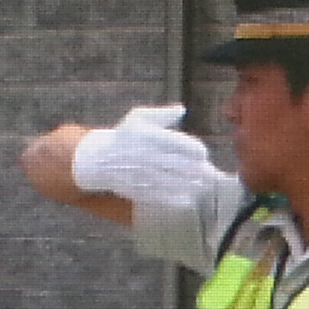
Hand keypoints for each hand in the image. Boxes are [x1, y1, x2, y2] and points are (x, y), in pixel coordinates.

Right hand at [70, 103, 216, 206]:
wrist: (100, 160)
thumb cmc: (124, 136)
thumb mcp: (139, 117)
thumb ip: (162, 114)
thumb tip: (182, 110)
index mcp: (149, 135)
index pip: (182, 144)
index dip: (197, 151)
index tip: (202, 155)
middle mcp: (147, 155)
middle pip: (183, 165)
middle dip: (199, 170)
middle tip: (208, 173)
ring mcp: (144, 175)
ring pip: (176, 183)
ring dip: (192, 185)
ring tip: (200, 185)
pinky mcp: (140, 191)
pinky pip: (164, 197)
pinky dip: (178, 199)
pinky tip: (187, 198)